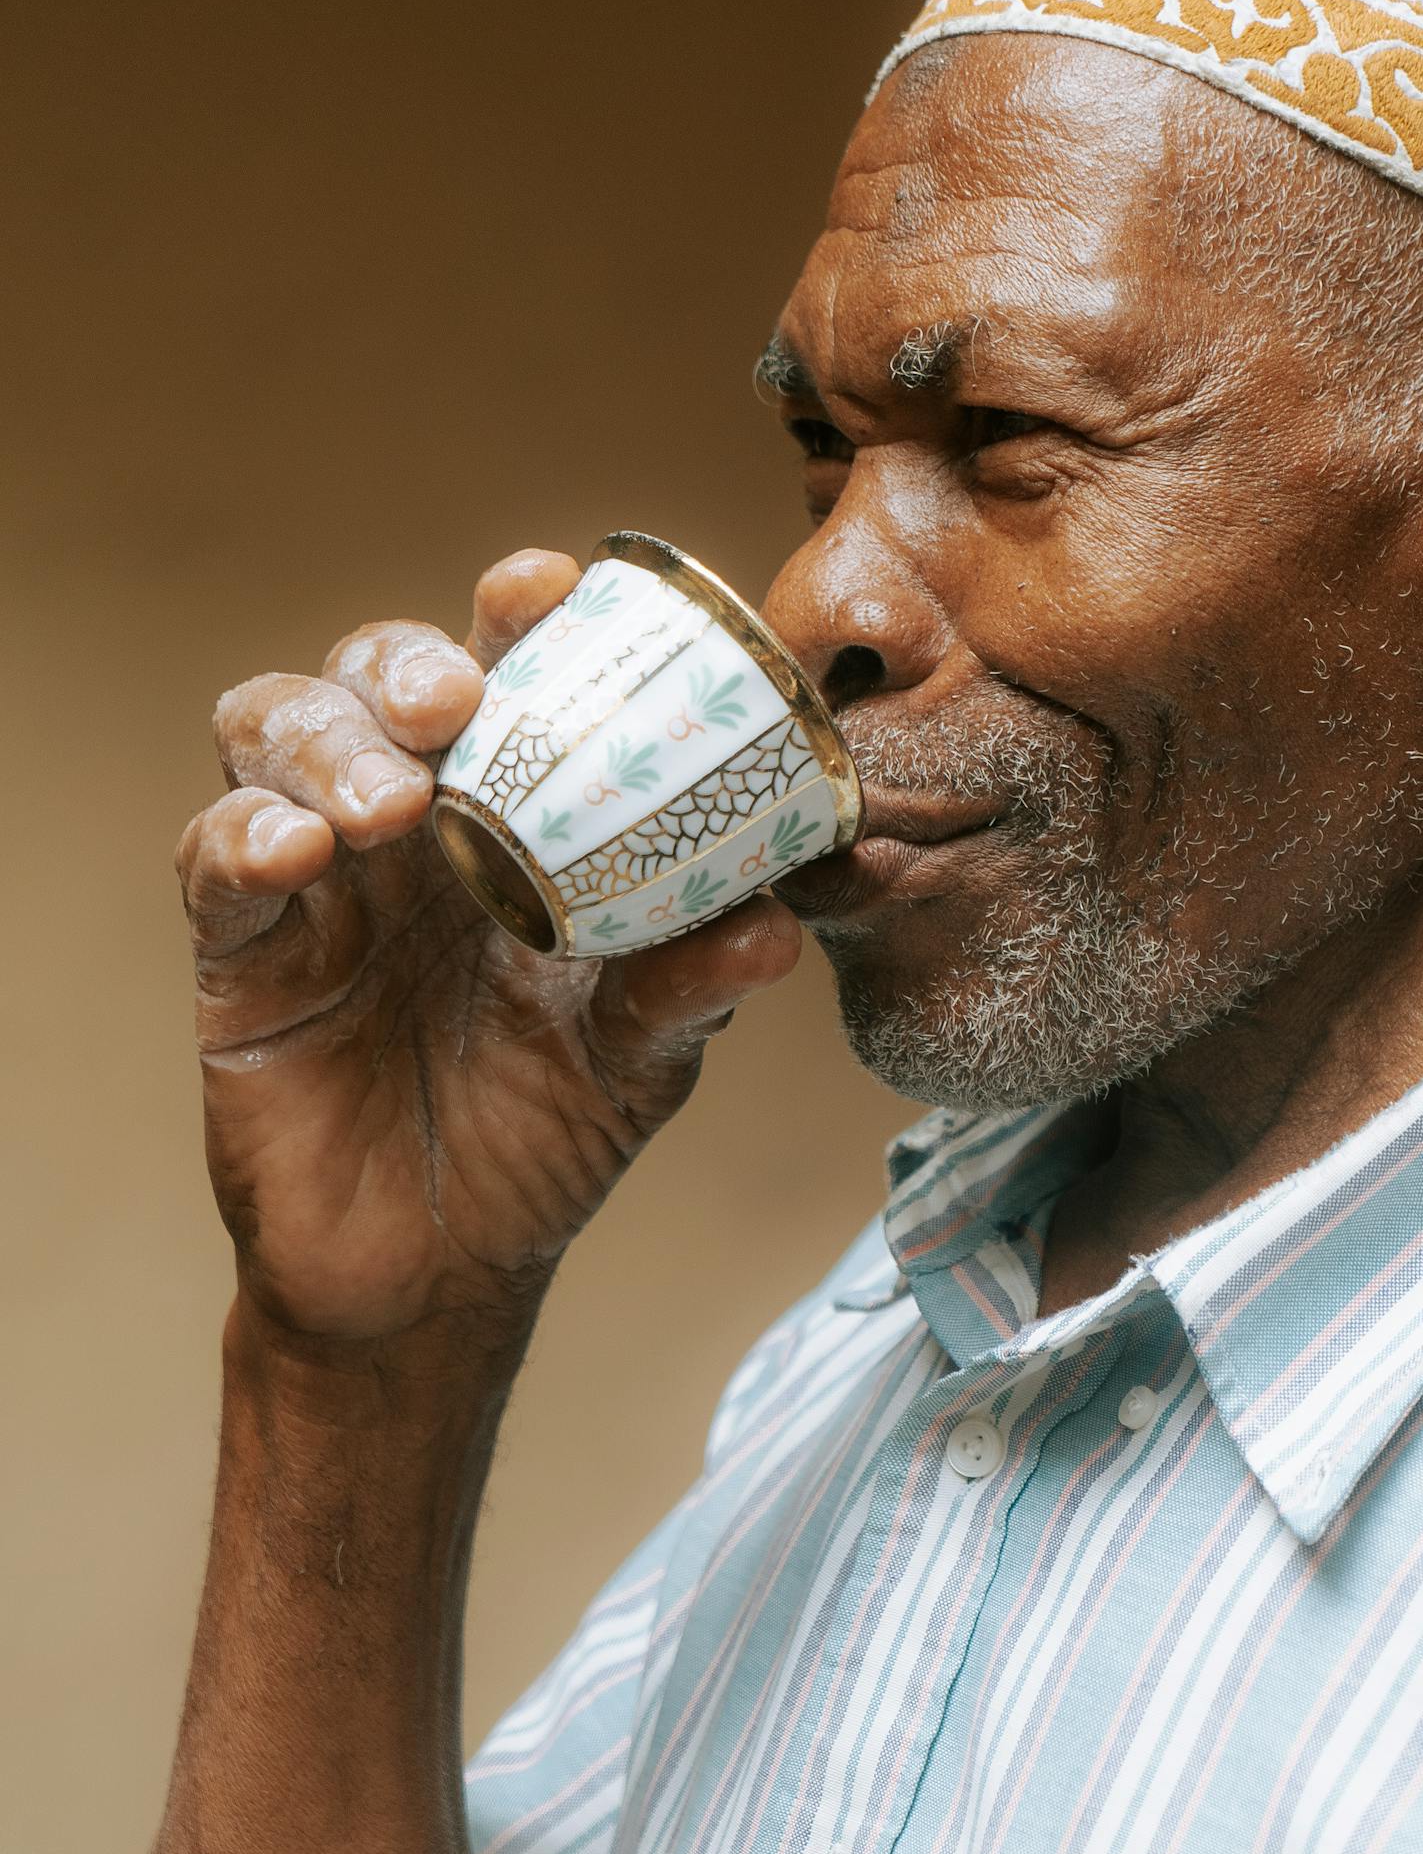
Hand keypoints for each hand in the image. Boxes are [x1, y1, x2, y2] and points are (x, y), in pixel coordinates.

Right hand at [179, 549, 801, 1347]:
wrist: (443, 1270)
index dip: (517, 612)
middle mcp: (411, 819)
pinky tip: (297, 856)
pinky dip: (244, 835)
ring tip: (391, 803)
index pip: (509, 676)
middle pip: (374, 674)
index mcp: (516, 815)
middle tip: (454, 702)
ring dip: (326, 741)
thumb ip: (694, 983)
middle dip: (405, 660)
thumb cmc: (548, 1130)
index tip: (552, 583)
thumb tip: (778, 922)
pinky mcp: (243, 951)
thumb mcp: (643, 1057)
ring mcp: (321, 876)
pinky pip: (214, 860)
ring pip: (275, 731)